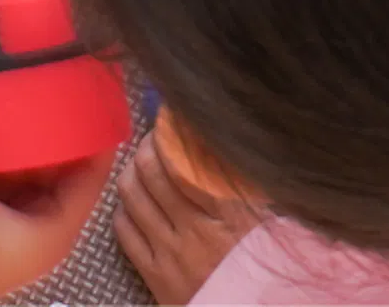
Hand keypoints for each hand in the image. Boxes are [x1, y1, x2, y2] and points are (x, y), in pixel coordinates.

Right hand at [0, 72, 109, 304]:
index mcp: (50, 229)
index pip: (92, 167)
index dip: (93, 126)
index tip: (90, 82)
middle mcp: (28, 213)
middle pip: (52, 150)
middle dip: (45, 114)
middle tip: (44, 64)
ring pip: (12, 146)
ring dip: (6, 117)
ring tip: (8, 68)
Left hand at [114, 122, 260, 306]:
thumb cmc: (260, 266)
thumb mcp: (264, 222)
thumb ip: (243, 185)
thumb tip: (220, 144)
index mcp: (231, 215)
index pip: (189, 159)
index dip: (174, 130)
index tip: (172, 115)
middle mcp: (196, 231)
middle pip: (153, 170)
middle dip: (148, 144)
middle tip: (153, 136)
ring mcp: (171, 252)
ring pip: (132, 194)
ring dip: (132, 171)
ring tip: (140, 163)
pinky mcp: (153, 273)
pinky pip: (124, 229)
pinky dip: (124, 208)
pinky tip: (134, 202)